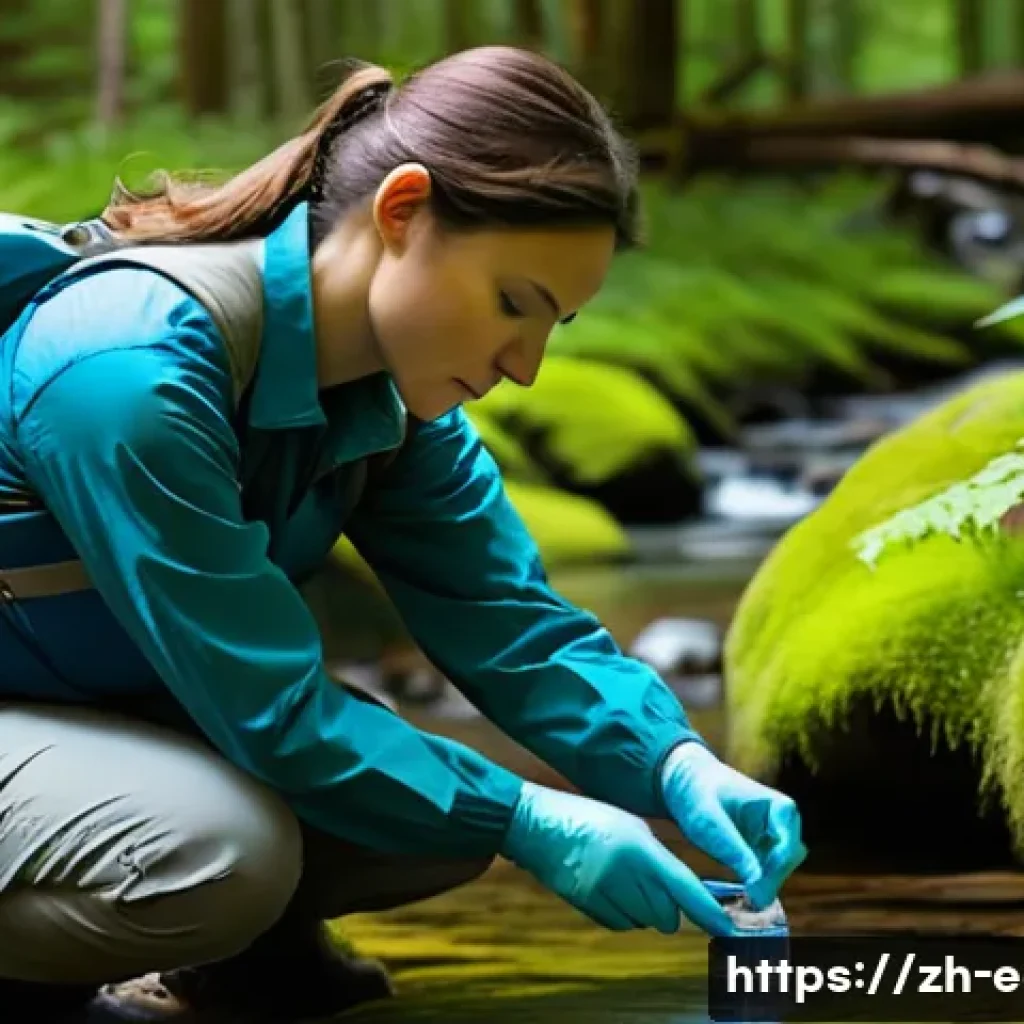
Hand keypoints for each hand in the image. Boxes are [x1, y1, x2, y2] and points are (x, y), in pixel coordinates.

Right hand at [500, 781, 734, 936]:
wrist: (538, 825)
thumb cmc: (591, 818)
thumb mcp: (631, 827)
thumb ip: (659, 859)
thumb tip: (683, 893)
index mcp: (638, 847)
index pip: (683, 887)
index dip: (709, 911)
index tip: (728, 927)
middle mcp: (622, 873)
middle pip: (666, 914)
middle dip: (669, 906)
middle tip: (655, 884)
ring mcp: (601, 893)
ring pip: (644, 921)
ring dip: (644, 909)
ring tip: (626, 879)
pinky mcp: (586, 906)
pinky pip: (620, 923)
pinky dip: (623, 913)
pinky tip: (609, 888)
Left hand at [660, 742, 805, 909]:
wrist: (685, 784)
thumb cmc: (698, 794)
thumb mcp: (710, 821)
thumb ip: (734, 849)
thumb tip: (757, 883)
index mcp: (780, 808)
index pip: (788, 846)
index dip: (775, 870)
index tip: (754, 888)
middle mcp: (783, 823)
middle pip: (788, 861)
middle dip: (770, 880)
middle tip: (749, 901)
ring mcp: (773, 838)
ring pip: (779, 870)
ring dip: (764, 885)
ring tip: (743, 902)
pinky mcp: (760, 850)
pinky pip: (766, 873)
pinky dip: (756, 884)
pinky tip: (741, 896)